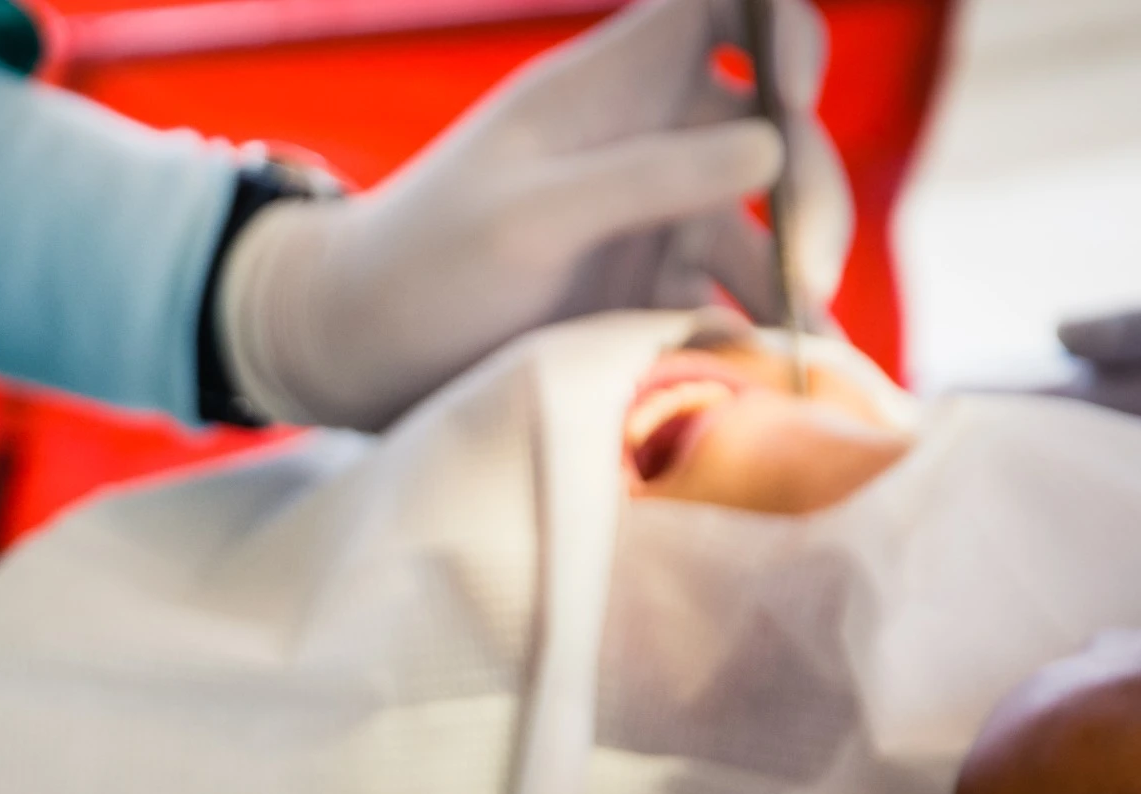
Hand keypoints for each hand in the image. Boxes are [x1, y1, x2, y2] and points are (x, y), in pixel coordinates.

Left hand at [218, 0, 851, 431]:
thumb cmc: (421, 262)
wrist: (356, 353)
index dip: (779, 29)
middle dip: (809, 198)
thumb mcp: (525, 215)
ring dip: (796, 286)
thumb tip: (770, 148)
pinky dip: (760, 341)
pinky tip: (786, 383)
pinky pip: (730, 310)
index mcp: (613, 88)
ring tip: (807, 357)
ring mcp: (655, 226)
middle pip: (775, 141)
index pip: (723, 10)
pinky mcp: (648, 302)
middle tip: (806, 278)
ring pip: (764, 235)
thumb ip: (640, 177)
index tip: (792, 91)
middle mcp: (650, 146)